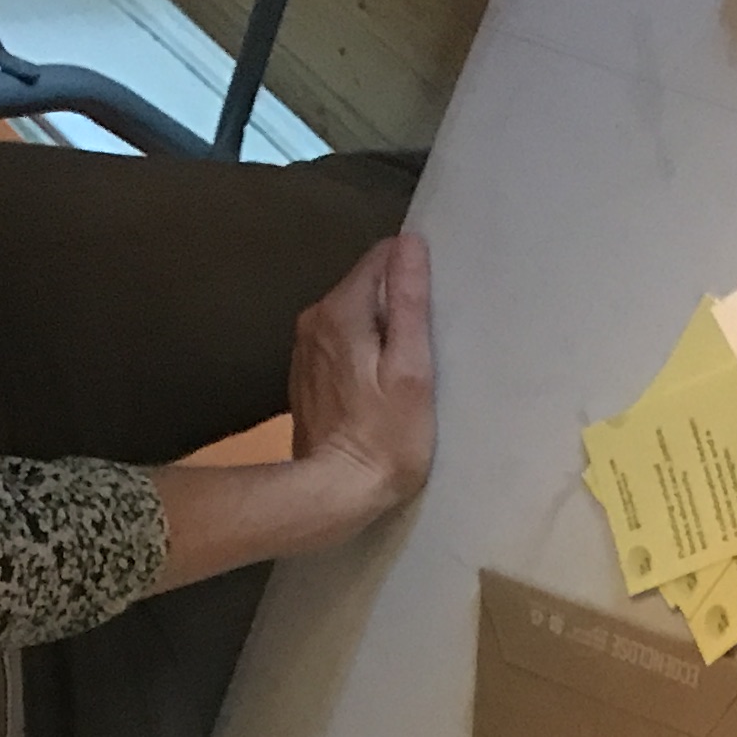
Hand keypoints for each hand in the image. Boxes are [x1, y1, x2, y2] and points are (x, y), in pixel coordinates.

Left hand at [285, 233, 435, 530]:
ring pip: (351, 315)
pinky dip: (360, 353)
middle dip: (394, 305)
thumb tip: (410, 244)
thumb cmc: (386, 436)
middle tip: (421, 347)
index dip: (411, 275)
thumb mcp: (412, 369)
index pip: (381, 257)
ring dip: (377, 330)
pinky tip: (374, 387)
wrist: (334, 493)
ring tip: (401, 369)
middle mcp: (313, 319)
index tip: (432, 310)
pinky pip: (338, 344)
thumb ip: (409, 303)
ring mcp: (304, 349)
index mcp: (340, 310)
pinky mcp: (304, 375)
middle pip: (365, 287)